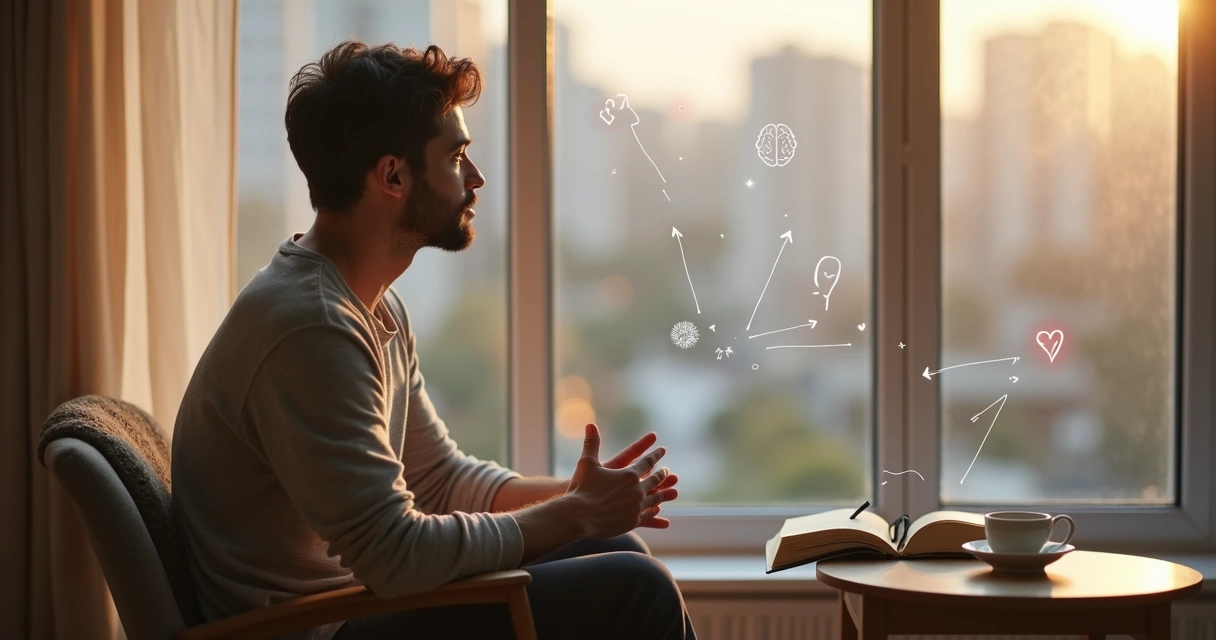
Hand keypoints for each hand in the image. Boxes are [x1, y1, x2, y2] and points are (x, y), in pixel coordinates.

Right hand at [566, 424, 677, 538]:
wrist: (578, 516)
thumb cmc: (582, 488)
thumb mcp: (586, 463)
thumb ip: (592, 444)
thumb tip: (590, 424)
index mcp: (629, 474)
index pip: (647, 462)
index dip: (655, 455)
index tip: (662, 450)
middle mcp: (637, 491)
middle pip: (654, 481)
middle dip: (663, 475)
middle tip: (669, 472)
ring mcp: (636, 508)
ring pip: (655, 499)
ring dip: (663, 495)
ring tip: (672, 492)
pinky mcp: (632, 522)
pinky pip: (647, 515)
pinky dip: (654, 512)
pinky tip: (657, 510)